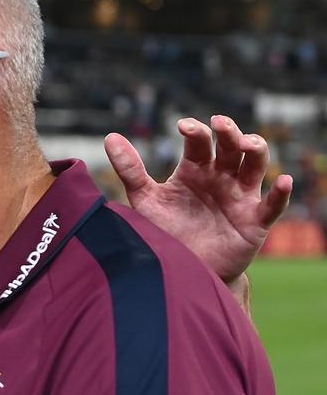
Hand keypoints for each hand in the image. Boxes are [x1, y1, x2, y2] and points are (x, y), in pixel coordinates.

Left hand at [104, 115, 292, 282]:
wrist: (183, 270)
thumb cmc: (165, 231)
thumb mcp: (145, 200)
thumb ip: (130, 170)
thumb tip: (110, 137)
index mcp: (195, 169)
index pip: (199, 142)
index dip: (195, 130)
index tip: (183, 126)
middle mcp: (220, 177)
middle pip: (231, 146)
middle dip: (228, 131)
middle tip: (219, 124)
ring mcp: (240, 197)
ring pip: (255, 165)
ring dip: (256, 149)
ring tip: (247, 143)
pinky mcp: (255, 222)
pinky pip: (273, 205)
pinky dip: (281, 192)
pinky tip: (283, 180)